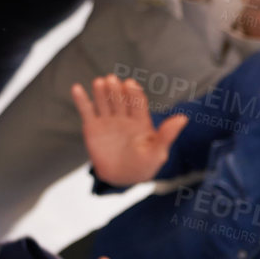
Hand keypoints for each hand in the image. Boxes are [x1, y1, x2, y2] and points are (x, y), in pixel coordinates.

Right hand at [70, 74, 187, 186]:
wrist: (121, 178)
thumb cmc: (144, 166)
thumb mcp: (157, 153)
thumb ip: (167, 135)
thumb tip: (183, 118)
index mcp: (140, 120)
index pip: (137, 103)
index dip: (133, 93)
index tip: (130, 84)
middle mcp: (123, 117)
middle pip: (118, 99)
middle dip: (116, 90)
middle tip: (112, 80)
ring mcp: (107, 120)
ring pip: (103, 102)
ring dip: (101, 92)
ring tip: (100, 82)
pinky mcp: (91, 127)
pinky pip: (86, 111)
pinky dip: (81, 100)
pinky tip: (76, 88)